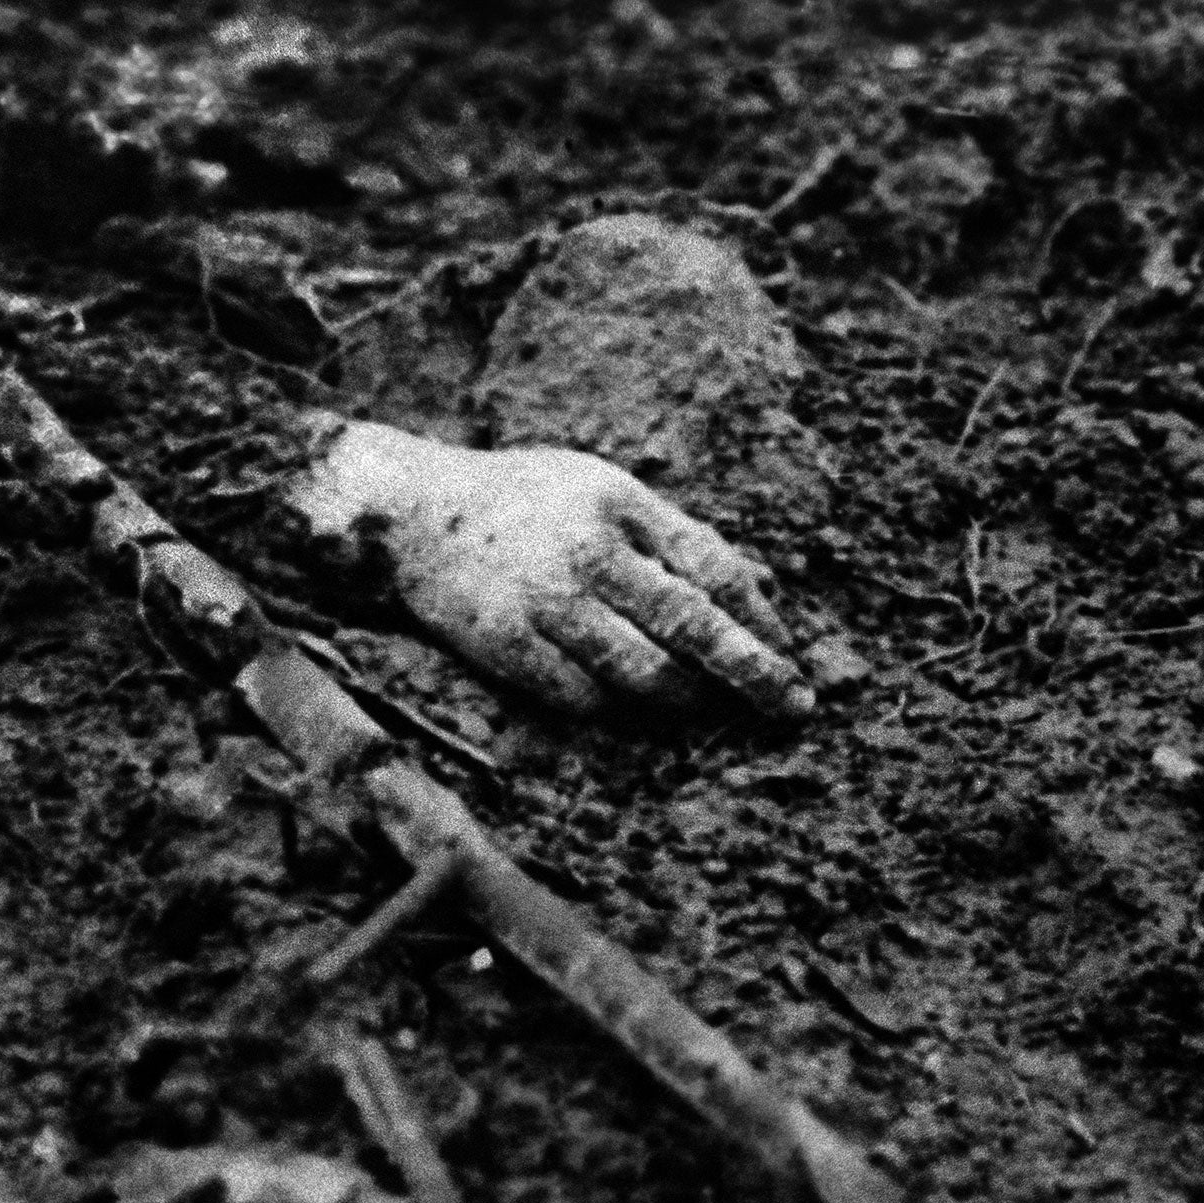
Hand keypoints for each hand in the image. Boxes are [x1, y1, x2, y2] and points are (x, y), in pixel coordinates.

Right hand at [289, 416, 813, 719]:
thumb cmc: (520, 502)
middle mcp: (589, 551)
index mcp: (621, 503)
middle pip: (693, 625)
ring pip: (645, 672)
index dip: (761, 619)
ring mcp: (547, 601)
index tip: (790, 656)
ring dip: (690, 699)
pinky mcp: (509, 646)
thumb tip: (758, 583)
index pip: (714, 567)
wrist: (412, 514)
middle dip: (753, 672)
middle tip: (792, 708)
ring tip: (711, 709)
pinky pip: (586, 697)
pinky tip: (640, 711)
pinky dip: (622, 709)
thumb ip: (672, 535)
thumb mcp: (601, 489)